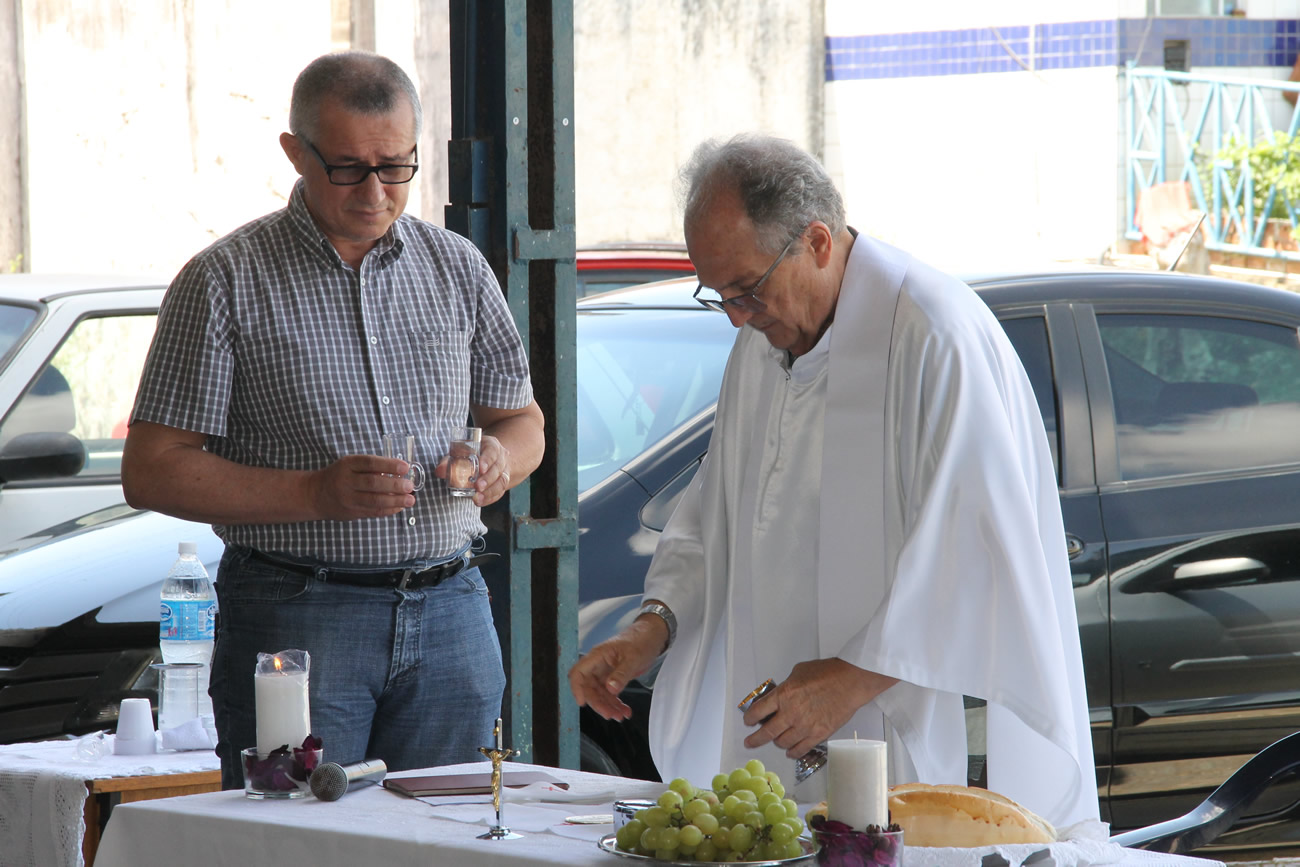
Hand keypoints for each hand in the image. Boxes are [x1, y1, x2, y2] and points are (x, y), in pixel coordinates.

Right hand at [308, 454, 414, 519]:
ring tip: (410, 500)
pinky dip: (389, 510)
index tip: (405, 466)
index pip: (370, 463)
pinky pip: (373, 512)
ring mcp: (348, 499)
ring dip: (395, 501)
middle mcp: (346, 481)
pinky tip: (400, 507)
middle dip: (394, 485)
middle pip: (373, 483)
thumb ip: (371, 467)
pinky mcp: (351, 512)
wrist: (315, 494)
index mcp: (347, 465)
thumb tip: (400, 472)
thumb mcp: (350, 464)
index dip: (389, 465)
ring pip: (374, 501)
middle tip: (410, 486)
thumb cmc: (339, 475)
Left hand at [433, 434, 512, 506]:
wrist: (486, 459)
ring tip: (477, 498)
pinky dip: (489, 498)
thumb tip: (439, 471)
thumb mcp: (460, 452)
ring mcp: (504, 471)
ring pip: (502, 481)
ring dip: (490, 491)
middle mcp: (501, 458)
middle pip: (498, 468)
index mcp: (491, 445)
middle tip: (477, 486)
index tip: (481, 469)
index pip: (492, 451)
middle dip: (488, 479)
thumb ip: (449, 461)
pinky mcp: (502, 483)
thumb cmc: (470, 453)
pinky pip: (499, 492)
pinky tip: (479, 501)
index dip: (487, 460)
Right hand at [568, 616, 666, 720]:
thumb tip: (610, 689)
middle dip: (598, 703)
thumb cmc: (640, 640)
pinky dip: (616, 703)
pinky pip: (610, 694)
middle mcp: (598, 665)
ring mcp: (605, 672)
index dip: (577, 689)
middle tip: (610, 715)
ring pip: (600, 694)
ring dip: (608, 706)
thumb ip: (621, 674)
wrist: (652, 636)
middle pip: (589, 688)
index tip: (583, 703)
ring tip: (620, 716)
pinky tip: (624, 711)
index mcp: (597, 656)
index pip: (578, 673)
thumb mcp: (632, 658)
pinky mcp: (613, 678)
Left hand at [741, 658, 897, 757]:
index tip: (748, 721)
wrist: (850, 682)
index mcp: (784, 695)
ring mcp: (805, 726)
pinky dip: (792, 752)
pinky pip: (800, 750)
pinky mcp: (818, 735)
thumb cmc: (827, 673)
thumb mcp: (798, 672)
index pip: (758, 711)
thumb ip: (786, 687)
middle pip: (766, 733)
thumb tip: (780, 696)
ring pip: (782, 743)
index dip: (749, 718)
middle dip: (755, 739)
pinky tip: (790, 751)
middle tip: (750, 742)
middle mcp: (791, 713)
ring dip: (777, 743)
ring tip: (776, 741)